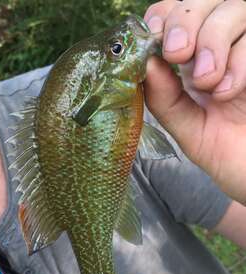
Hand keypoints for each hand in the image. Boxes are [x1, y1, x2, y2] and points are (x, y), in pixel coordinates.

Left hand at [144, 0, 245, 203]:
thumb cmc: (225, 151)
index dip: (163, 17)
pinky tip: (231, 91)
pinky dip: (241, 58)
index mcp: (195, 62)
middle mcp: (223, 48)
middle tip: (178, 54)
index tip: (154, 40)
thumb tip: (146, 63)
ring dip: (214, 42)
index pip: (175, 14)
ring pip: (235, 9)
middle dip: (186, 22)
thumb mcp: (186, 128)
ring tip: (210, 85)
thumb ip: (164, 98)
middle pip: (204, 1)